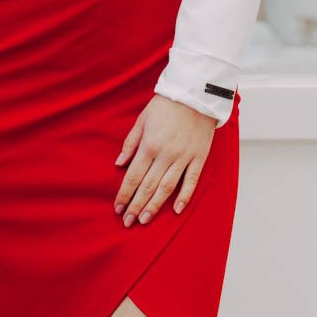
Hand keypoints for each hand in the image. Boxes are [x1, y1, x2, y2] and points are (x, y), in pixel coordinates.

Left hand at [113, 95, 217, 227]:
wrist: (196, 94)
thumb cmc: (166, 105)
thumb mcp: (142, 120)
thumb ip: (130, 143)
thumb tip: (119, 164)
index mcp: (149, 145)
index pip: (133, 176)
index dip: (124, 194)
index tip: (118, 209)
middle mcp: (165, 154)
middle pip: (148, 186)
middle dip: (136, 206)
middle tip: (128, 222)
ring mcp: (183, 157)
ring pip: (167, 188)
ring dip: (154, 206)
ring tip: (145, 220)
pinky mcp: (198, 158)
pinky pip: (191, 181)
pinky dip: (183, 197)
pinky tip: (175, 210)